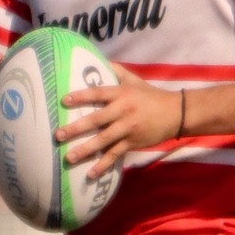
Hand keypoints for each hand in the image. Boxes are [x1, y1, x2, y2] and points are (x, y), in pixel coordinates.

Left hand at [57, 63, 183, 178]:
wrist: (176, 113)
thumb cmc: (151, 96)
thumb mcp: (135, 80)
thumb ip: (117, 71)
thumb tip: (99, 60)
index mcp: (121, 94)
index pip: (98, 93)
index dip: (81, 96)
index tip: (64, 101)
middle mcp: (123, 111)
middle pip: (96, 120)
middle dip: (76, 128)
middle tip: (57, 135)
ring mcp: (128, 129)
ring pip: (103, 140)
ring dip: (85, 150)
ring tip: (68, 157)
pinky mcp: (133, 143)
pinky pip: (115, 155)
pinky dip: (103, 165)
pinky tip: (90, 174)